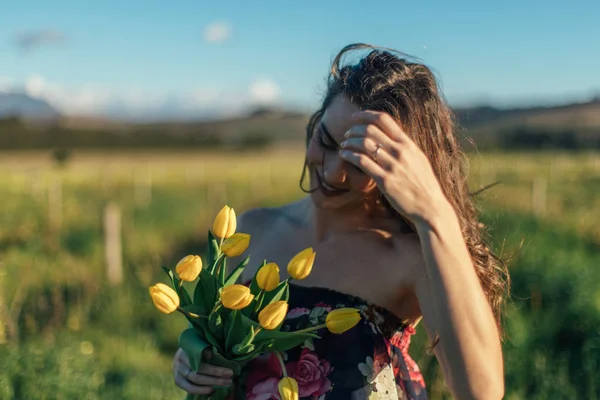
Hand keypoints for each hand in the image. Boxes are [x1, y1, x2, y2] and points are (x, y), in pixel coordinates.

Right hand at [172, 347, 233, 395]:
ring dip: (212, 382)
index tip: (225, 361)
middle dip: (216, 372)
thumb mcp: (201, 343)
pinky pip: (189, 388)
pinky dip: (200, 390)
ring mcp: (177, 370)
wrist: (182, 354)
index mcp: (187, 346)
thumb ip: (207, 347)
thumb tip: (213, 353)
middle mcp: (180, 358)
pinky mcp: (178, 380)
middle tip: (230, 374)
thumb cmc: (197, 347)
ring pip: (195, 379)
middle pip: (199, 367)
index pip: (200, 353)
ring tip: (226, 383)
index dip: (211, 357)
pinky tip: (212, 390)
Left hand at [338, 110, 448, 225]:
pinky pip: (362, 161)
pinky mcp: (384, 180)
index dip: (365, 115)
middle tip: (346, 135)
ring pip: (363, 144)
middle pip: (370, 130)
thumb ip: (404, 147)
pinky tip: (344, 156)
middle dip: (354, 130)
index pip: (384, 119)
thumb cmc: (424, 184)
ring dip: (349, 142)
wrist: (430, 207)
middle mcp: (400, 151)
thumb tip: (392, 137)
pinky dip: (349, 155)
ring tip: (343, 145)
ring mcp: (392, 166)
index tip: (354, 117)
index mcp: (408, 144)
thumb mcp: (418, 159)